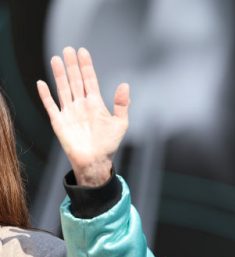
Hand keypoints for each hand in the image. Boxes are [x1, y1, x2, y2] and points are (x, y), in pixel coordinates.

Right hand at [37, 47, 129, 186]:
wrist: (95, 161)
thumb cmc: (109, 144)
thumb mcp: (120, 123)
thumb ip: (122, 104)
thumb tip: (125, 84)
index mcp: (95, 104)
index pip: (90, 80)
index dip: (86, 66)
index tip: (83, 52)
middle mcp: (81, 105)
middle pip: (75, 80)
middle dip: (72, 65)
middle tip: (68, 49)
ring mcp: (69, 112)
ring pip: (63, 88)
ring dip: (59, 74)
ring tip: (56, 59)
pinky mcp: (59, 121)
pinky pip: (51, 106)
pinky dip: (46, 95)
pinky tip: (42, 83)